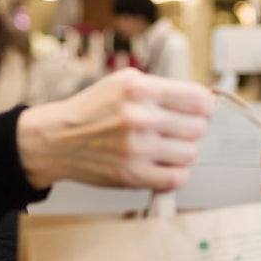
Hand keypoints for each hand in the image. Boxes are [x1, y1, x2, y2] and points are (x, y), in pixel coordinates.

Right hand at [16, 68, 215, 190]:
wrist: (57, 139)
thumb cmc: (91, 110)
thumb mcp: (122, 82)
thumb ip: (160, 88)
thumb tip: (201, 101)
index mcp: (139, 89)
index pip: (197, 99)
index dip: (204, 105)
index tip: (200, 110)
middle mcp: (139, 117)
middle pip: (198, 128)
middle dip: (190, 128)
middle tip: (175, 129)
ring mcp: (137, 148)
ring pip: (190, 153)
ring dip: (181, 151)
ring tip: (163, 146)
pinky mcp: (133, 175)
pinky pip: (177, 178)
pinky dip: (174, 173)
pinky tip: (161, 164)